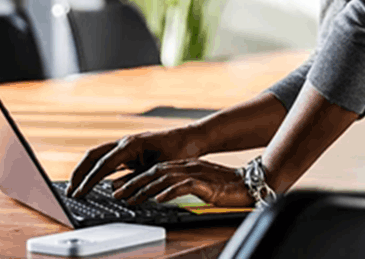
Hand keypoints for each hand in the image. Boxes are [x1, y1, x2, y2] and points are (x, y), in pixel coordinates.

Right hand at [66, 126, 205, 197]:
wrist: (191, 139)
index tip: (80, 193)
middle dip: (80, 173)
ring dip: (86, 172)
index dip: (90, 180)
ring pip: (98, 157)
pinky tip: (93, 184)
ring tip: (76, 189)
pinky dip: (98, 172)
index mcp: (130, 144)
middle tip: (70, 191)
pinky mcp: (130, 152)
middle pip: (93, 156)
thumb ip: (137, 178)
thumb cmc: (179, 151)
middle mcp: (125, 143)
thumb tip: (115, 191)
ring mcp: (126, 146)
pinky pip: (109, 162)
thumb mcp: (158, 168)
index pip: (103, 164)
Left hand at [110, 158, 253, 207]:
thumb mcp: (198, 184)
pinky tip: (158, 199)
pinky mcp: (204, 182)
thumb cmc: (225, 185)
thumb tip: (160, 194)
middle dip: (132, 183)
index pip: (154, 170)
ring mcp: (195, 173)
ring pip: (164, 179)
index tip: (120, 187)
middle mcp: (187, 166)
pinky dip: (169, 192)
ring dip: (145, 189)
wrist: (248, 182)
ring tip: (131, 199)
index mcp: (184, 165)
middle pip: (154, 172)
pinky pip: (183, 186)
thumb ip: (180, 185)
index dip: (135, 178)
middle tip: (116, 194)